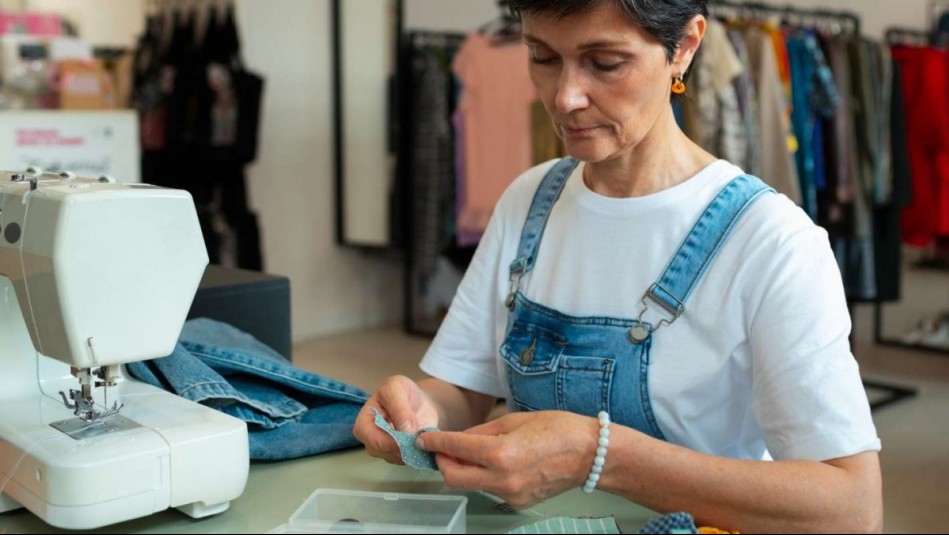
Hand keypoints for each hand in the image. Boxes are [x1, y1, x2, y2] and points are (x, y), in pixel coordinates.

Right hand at [352, 375, 439, 464]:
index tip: (409, 435)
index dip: (390, 441)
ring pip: (397, 458)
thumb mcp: (397, 388)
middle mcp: (371, 440)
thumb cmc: (402, 391)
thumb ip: (400, 408)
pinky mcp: (400, 455)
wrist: (418, 400)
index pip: (372, 440)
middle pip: (383, 452)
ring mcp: (385, 450)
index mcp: (364, 423)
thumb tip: (406, 430)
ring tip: (422, 433)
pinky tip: (424, 440)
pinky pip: (408, 459)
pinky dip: (418, 452)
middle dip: (403, 446)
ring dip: (412, 449)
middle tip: (419, 435)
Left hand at [416, 411, 597, 507]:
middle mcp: (502, 478)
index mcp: (501, 453)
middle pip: (453, 477)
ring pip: (471, 485)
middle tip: (441, 448)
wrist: (591, 455)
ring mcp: (510, 494)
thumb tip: (459, 438)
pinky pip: (490, 490)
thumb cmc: (558, 429)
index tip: (423, 438)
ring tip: (472, 452)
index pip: (454, 448)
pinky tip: (497, 463)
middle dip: (442, 462)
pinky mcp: (518, 503)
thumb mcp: (515, 419)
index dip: (434, 442)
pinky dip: (484, 477)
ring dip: (463, 469)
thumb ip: (482, 431)